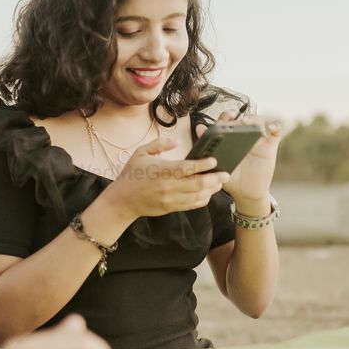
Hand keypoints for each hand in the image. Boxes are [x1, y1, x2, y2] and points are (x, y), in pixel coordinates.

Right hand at [102, 136, 230, 219]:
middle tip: (226, 173)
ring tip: (221, 182)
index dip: (203, 164)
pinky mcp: (171, 208)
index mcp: (161, 171)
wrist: (122, 201)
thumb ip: (159, 144)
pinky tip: (209, 193)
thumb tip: (176, 141)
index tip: (214, 159)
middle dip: (215, 178)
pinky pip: (192, 205)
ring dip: (212, 190)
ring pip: (198, 196)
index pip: (187, 168)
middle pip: (198, 184)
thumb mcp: (141, 153)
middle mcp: (168, 186)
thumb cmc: (131, 174)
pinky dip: (203, 199)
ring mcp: (171, 199)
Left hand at [196, 112, 281, 212]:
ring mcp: (258, 139)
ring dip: (252, 119)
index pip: (228, 120)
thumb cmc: (231, 177)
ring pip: (258, 121)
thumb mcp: (218, 163)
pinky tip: (271, 128)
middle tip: (232, 121)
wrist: (245, 193)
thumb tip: (199, 127)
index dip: (225, 117)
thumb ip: (208, 146)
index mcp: (231, 137)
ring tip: (245, 123)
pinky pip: (276, 132)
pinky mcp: (270, 145)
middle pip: (243, 117)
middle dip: (237, 116)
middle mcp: (245, 135)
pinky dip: (276, 126)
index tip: (220, 122)